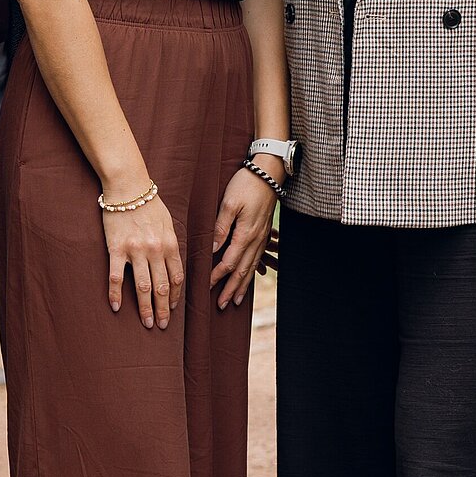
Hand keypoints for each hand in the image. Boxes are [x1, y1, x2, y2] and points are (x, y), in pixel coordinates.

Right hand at [104, 191, 183, 328]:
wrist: (127, 187)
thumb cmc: (149, 204)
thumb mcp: (168, 223)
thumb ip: (171, 245)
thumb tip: (173, 267)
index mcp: (169, 244)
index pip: (176, 277)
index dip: (176, 296)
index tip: (173, 309)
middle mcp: (155, 250)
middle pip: (161, 287)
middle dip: (163, 309)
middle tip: (161, 325)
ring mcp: (135, 251)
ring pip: (142, 286)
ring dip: (145, 308)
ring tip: (147, 323)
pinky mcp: (116, 249)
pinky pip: (116, 277)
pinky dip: (115, 294)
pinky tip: (116, 307)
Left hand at [210, 166, 278, 310]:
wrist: (268, 171)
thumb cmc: (246, 184)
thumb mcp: (229, 203)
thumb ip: (220, 227)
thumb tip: (213, 250)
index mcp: (245, 233)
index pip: (229, 262)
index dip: (217, 276)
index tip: (206, 287)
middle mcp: (256, 239)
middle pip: (243, 270)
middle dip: (231, 288)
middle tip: (222, 305)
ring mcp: (262, 237)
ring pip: (252, 267)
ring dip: (243, 285)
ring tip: (236, 300)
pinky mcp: (264, 232)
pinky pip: (258, 258)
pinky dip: (252, 272)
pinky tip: (248, 278)